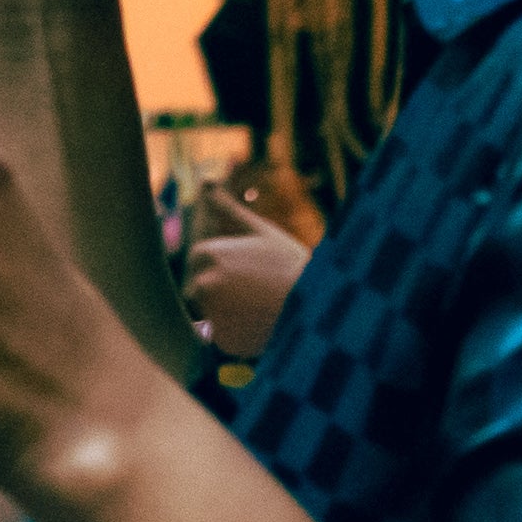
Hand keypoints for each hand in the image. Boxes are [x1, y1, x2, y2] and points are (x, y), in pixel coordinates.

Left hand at [177, 187, 311, 364]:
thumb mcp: (259, 232)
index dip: (226, 269)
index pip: (200, 265)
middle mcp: (201, 283)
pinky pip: (223, 338)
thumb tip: (205, 181)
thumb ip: (226, 208)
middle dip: (224, 293)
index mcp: (206, 254)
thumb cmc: (290, 266)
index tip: (249, 273)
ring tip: (262, 307)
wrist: (321, 306)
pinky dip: (239, 335)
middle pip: (201, 290)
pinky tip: (262, 326)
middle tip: (257, 292)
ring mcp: (210, 313)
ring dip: (232, 314)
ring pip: (212, 314)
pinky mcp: (222, 340)